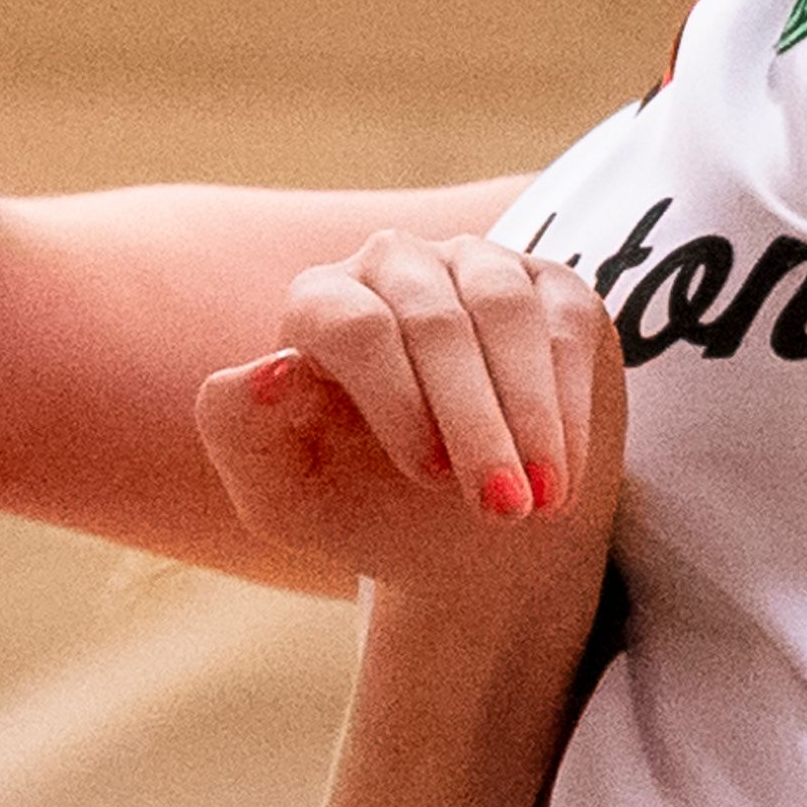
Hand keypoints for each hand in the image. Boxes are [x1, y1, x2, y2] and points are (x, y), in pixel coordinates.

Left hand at [196, 249, 622, 614]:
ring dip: (527, 413)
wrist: (473, 541)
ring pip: (504, 311)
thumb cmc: (368, 512)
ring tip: (538, 499)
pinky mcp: (551, 287)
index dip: (396, 398)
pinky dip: (568, 404)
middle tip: (500, 510)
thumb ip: (238, 431)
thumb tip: (270, 366)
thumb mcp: (286, 500)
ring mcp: (478, 265)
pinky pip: (564, 323)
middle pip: (435, 321)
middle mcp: (394, 265)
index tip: (429, 477)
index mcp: (318, 303)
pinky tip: (562, 472)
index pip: (354, 325)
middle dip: (472, 422)